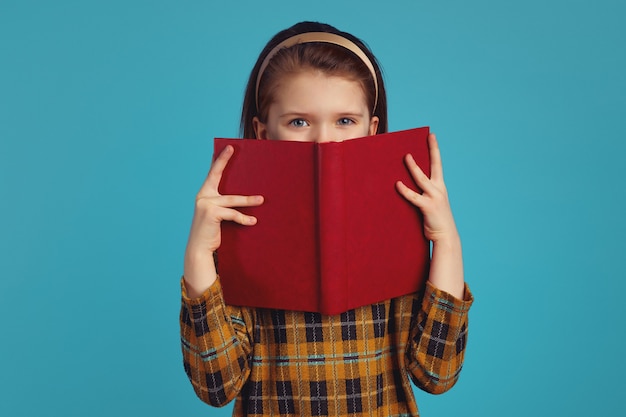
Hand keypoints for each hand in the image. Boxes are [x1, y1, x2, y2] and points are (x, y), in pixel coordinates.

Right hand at [184, 145, 263, 295]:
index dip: (221, 160)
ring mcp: (206, 204)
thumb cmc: (211, 231)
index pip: (213, 173)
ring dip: (249, 200)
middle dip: (225, 161)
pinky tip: (253, 221)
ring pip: (232, 199)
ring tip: (261, 199)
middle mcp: (202, 196)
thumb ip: (224, 204)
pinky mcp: (211, 214)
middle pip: (217, 176)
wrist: (199, 248)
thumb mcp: (217, 214)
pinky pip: (232, 214)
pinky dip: (244, 218)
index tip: (229, 147)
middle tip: (234, 149)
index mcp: (204, 194)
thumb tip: (247, 197)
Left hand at [396, 133, 457, 243]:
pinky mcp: (428, 207)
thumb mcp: (431, 204)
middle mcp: (439, 189)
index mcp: (440, 187)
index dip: (435, 149)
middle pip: (435, 166)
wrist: (445, 236)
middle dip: (432, 150)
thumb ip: (422, 193)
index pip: (437, 164)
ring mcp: (434, 197)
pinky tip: (397, 184)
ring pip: (422, 179)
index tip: (432, 136)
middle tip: (429, 137)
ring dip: (414, 167)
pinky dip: (405, 190)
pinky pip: (414, 197)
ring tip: (406, 157)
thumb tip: (404, 183)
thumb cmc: (435, 220)